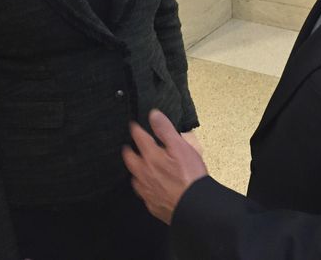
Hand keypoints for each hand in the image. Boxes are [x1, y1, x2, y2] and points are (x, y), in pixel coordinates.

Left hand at [122, 109, 208, 223]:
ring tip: (136, 167)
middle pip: (131, 160)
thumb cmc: (190, 177)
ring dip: (134, 170)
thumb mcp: (180, 147)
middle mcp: (145, 173)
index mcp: (151, 157)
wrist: (193, 206)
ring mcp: (148, 190)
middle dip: (128, 151)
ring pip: (135, 178)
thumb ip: (165, 130)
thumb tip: (154, 115)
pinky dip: (144, 187)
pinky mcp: (153, 204)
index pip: (139, 138)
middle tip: (127, 147)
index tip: (133, 126)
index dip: (136, 130)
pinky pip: (143, 193)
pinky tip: (148, 187)